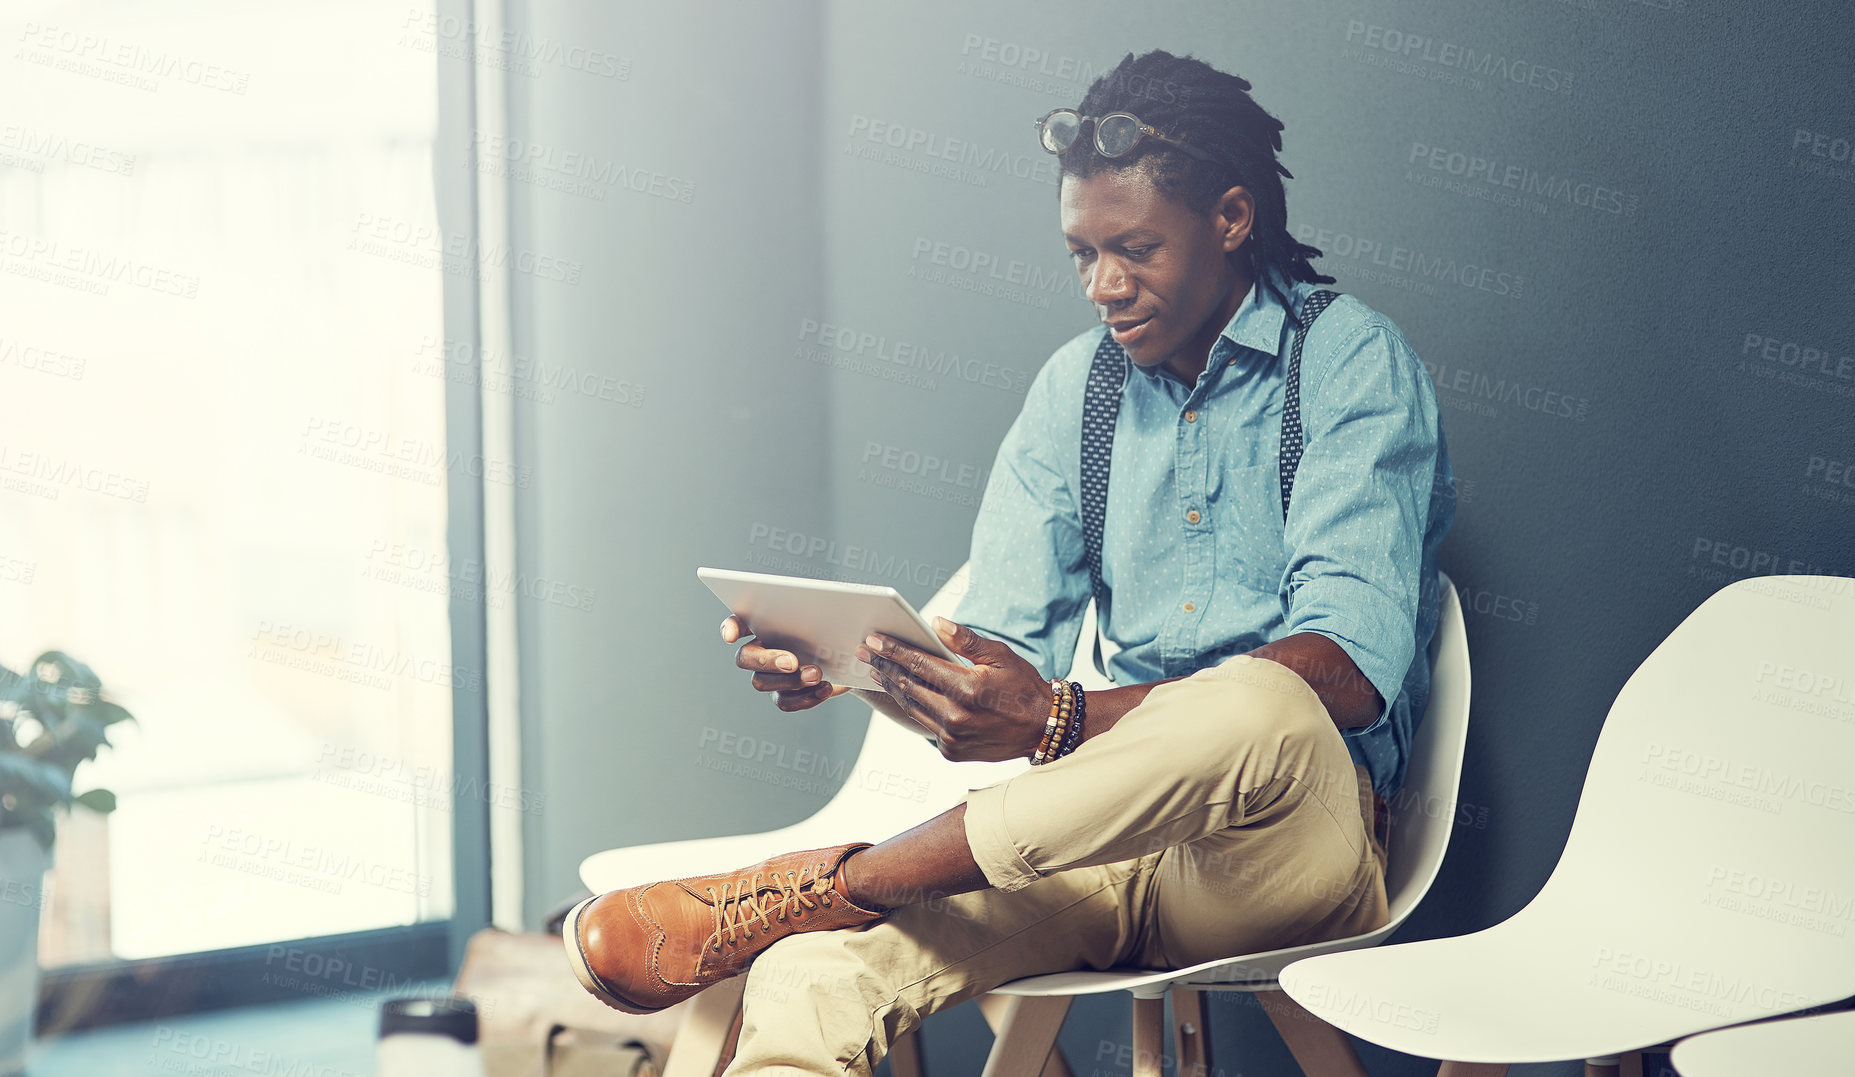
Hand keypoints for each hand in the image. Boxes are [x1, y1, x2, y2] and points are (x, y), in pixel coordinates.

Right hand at [720, 615, 851, 712]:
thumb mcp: (829, 617)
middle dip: (767, 660)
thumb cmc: (833, 630)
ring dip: (790, 680)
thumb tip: (821, 608)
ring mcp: (769, 675)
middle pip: (744, 658)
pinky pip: (784, 702)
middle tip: (792, 661)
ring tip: (817, 673)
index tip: (730, 636)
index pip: (737, 623)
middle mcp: (760, 650)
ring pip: (761, 682)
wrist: (849, 658)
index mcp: (764, 625)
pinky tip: (824, 688)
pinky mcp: (783, 695)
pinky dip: (805, 697)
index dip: (730, 628)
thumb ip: (816, 612)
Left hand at [857, 617, 1051, 761]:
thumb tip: (937, 623)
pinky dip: (913, 706)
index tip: (874, 640)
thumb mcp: (1000, 655)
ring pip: (912, 707)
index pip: (920, 664)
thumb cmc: (1023, 687)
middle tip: (865, 652)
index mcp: (968, 689)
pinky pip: (925, 724)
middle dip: (885, 666)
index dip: (893, 650)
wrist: (1042, 729)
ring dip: (893, 687)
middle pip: (909, 686)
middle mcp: (956, 716)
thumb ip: (965, 640)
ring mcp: (951, 737)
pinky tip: (903, 692)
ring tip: (877, 670)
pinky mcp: (951, 751)